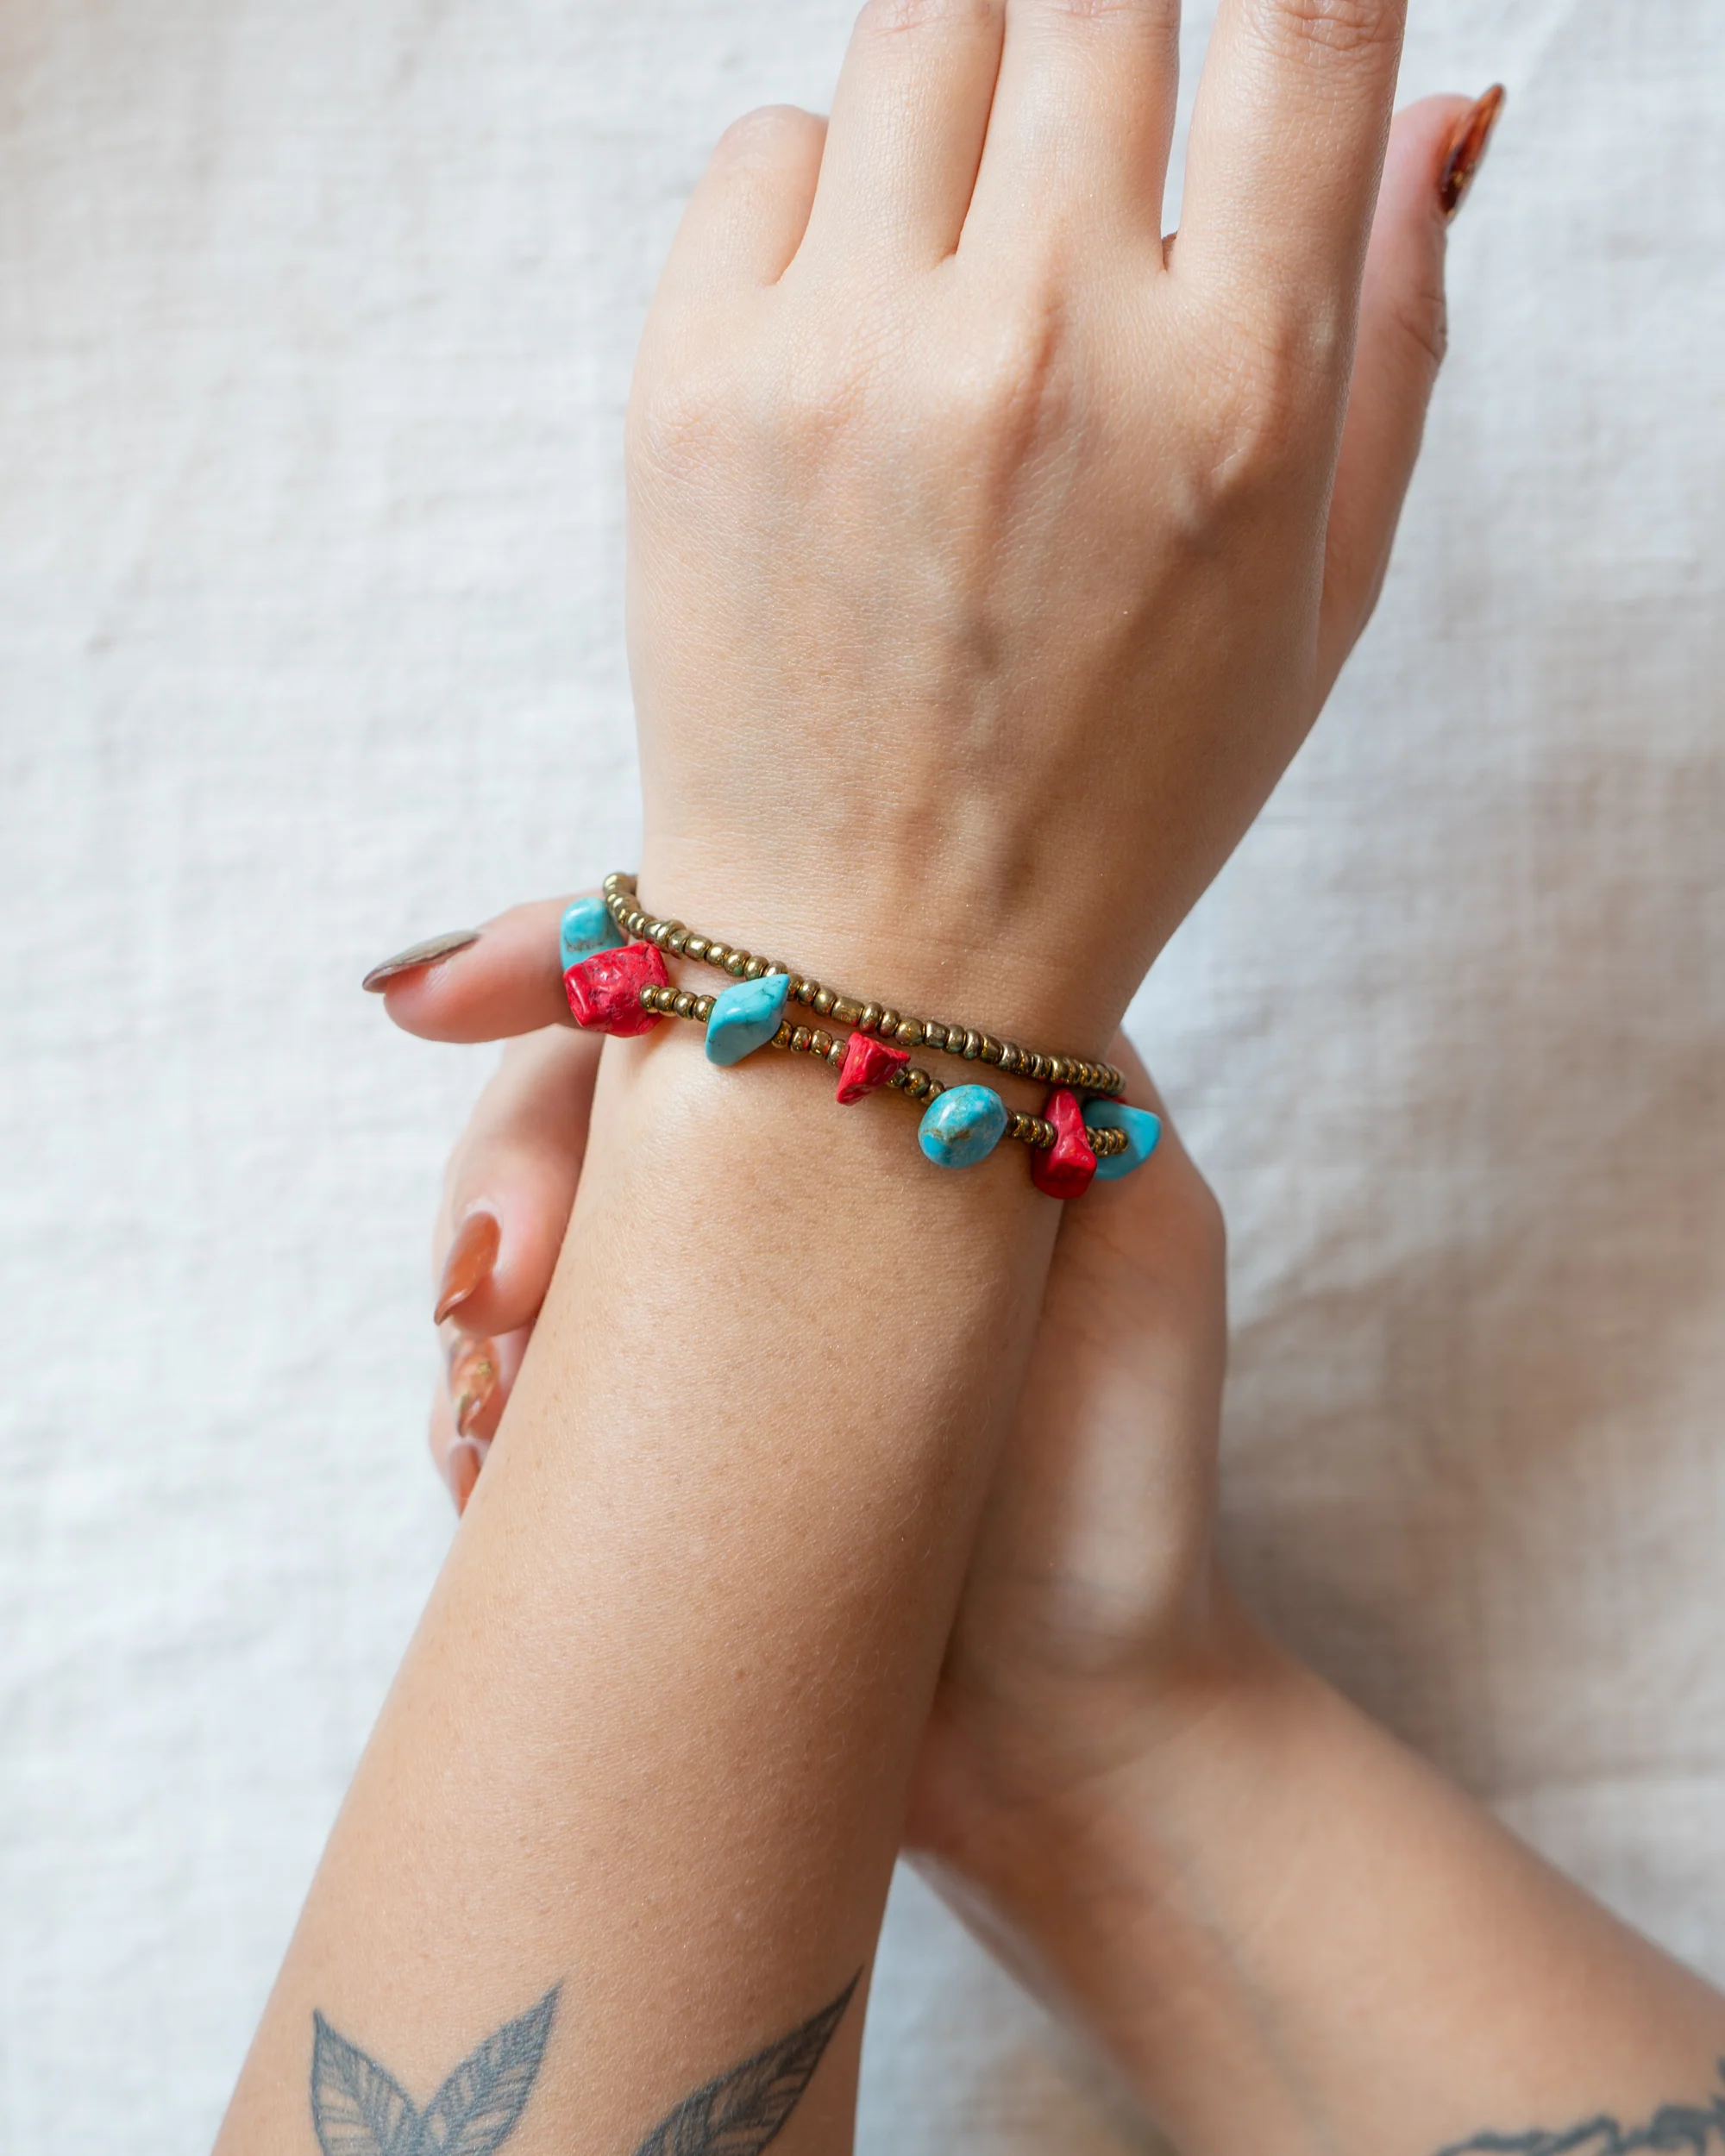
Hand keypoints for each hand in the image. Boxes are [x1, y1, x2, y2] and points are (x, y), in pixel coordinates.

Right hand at [384, 907, 1227, 1858]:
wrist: (1076, 1732)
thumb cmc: (1118, 1473)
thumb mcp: (1141, 1221)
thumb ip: (1055, 1062)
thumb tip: (940, 914)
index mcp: (894, 1101)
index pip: (707, 969)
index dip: (558, 952)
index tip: (441, 999)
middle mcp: (788, 1182)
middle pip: (583, 1086)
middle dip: (508, 1165)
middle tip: (502, 1294)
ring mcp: (705, 1308)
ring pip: (525, 1230)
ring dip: (479, 1306)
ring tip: (501, 1421)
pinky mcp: (650, 1426)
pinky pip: (516, 1376)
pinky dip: (481, 1414)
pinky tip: (489, 1472)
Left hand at [627, 18, 1486, 1038]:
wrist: (871, 957)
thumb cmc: (1113, 797)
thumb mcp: (1315, 606)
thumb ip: (1388, 335)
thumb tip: (1420, 98)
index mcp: (1234, 402)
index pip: (1305, 19)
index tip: (1258, 33)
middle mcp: (1045, 346)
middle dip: (1116, 50)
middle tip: (1092, 174)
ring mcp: (851, 358)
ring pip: (926, 27)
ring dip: (973, 99)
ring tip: (971, 253)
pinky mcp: (693, 382)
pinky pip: (770, 143)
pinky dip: (824, 195)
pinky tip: (854, 334)